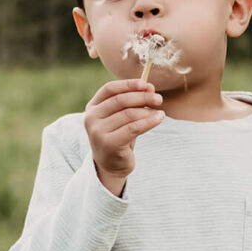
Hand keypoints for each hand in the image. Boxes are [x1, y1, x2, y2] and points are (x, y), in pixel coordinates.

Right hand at [84, 79, 163, 195]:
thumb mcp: (121, 117)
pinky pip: (133, 128)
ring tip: (160, 113)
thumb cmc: (118, 136)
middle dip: (142, 97)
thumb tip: (149, 87)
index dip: (128, 84)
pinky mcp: (109, 144)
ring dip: (148, 111)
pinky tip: (158, 119)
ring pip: (129, 114)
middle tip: (158, 99)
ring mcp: (98, 131)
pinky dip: (148, 122)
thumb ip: (132, 102)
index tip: (145, 84)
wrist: (111, 165)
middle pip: (120, 100)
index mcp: (92, 107)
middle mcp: (91, 118)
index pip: (109, 89)